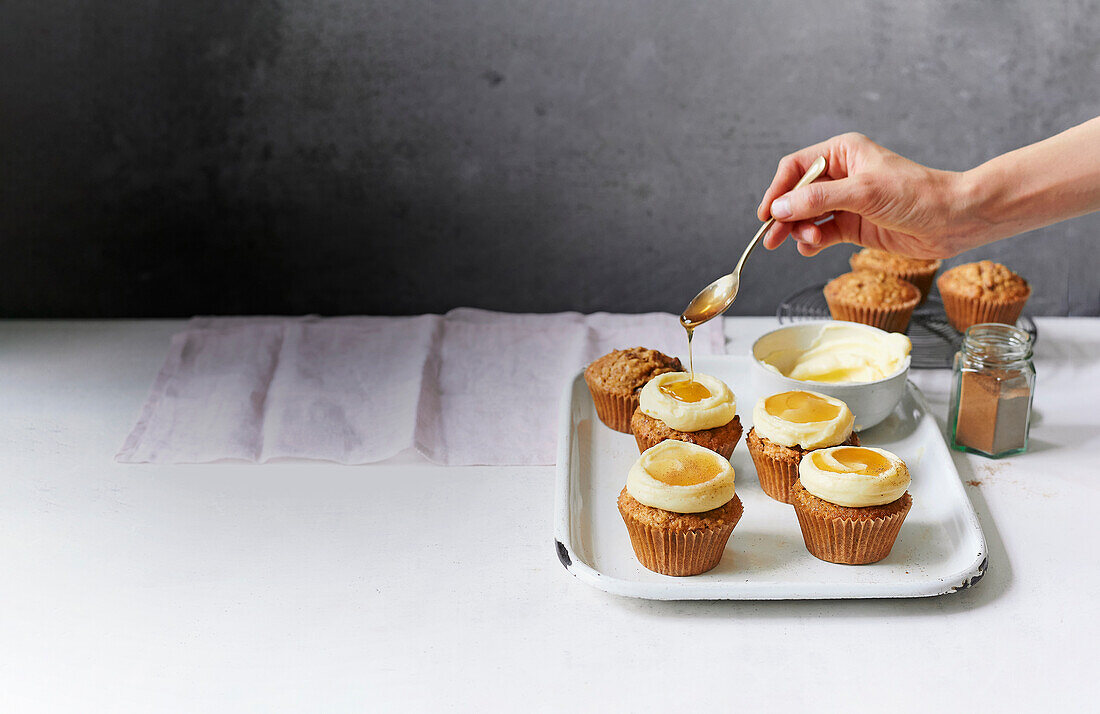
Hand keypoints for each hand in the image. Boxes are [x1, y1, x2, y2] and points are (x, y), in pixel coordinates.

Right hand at [757, 133, 983, 258]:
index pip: (795, 168)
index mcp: (842, 154)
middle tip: (772, 237)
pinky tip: (812, 248)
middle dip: (784, 216)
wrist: (953, 220)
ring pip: (805, 217)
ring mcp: (846, 202)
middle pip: (796, 195)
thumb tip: (780, 208)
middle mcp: (840, 176)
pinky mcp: (853, 226)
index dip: (777, 190)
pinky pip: (820, 234)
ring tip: (808, 242)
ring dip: (799, 231)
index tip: (766, 214)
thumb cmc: (917, 195)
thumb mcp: (863, 192)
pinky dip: (811, 243)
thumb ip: (818, 199)